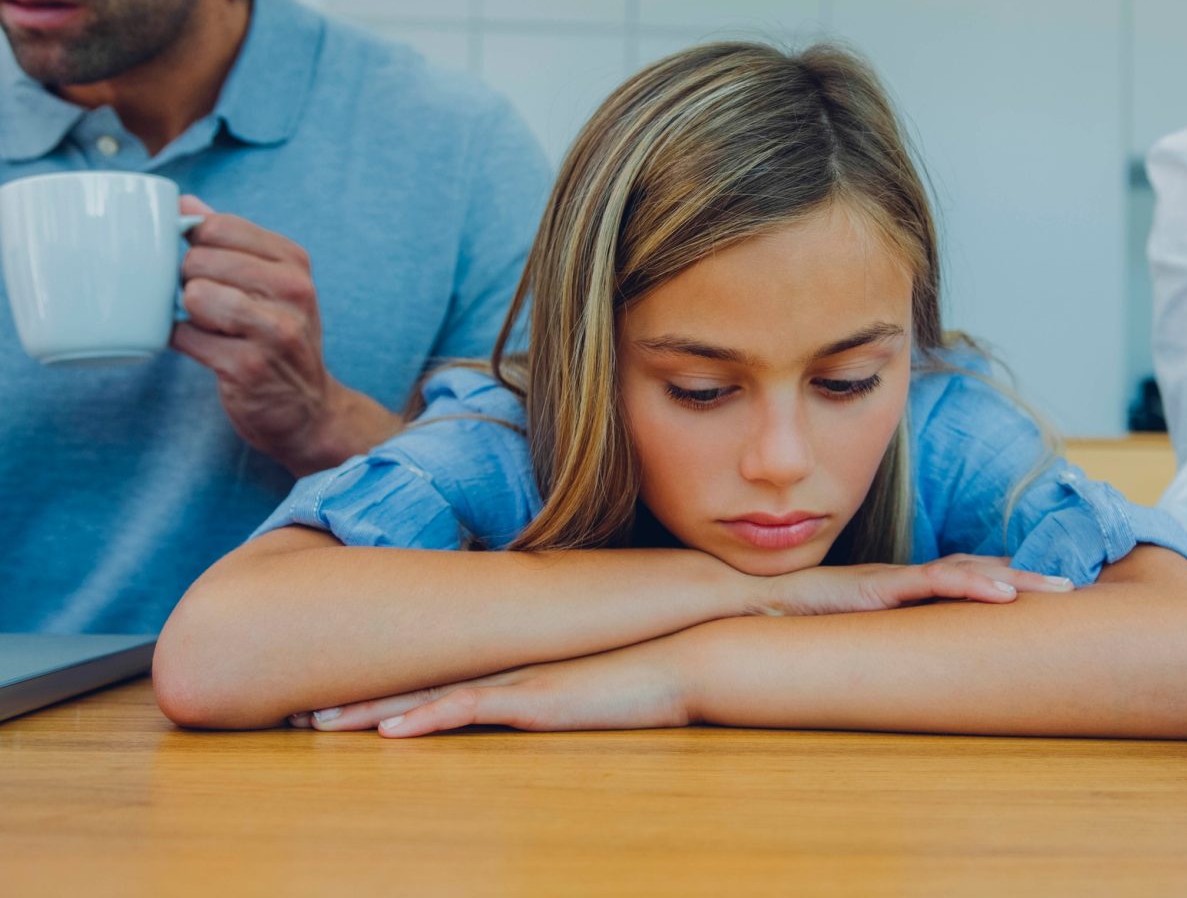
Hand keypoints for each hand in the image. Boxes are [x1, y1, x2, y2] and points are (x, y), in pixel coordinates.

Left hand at [172, 196, 401, 475]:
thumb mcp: (270, 284)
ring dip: (189, 315)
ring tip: (214, 328)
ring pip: (193, 295)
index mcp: (294, 262)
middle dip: (190, 282)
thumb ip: (231, 241)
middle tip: (211, 307)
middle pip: (199, 260)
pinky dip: (186, 344)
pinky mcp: (248, 366)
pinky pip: (185, 337)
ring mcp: (274, 329)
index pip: (218, 226)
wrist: (309, 410)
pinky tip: (210, 351)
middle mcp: (292, 291)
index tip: (206, 268)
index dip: (196, 245)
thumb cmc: (280, 339)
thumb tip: (186, 203)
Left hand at [291, 636, 692, 736]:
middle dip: (350, 695)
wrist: (688, 658)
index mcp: (508, 666)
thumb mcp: (582, 687)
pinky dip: (426, 719)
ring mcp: (515, 680)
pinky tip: (390, 732)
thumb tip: (527, 703)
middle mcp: (501, 668)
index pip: (430, 675)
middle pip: (411, 680)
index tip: (330, 695)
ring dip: (368, 711)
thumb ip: (549, 691)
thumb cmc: (643, 675)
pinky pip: (469, 709)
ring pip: (425, 694)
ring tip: (316, 722)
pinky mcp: (535, 699)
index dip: (378, 684)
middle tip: (294, 709)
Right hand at [748, 553, 1073, 617]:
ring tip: (1057, 588)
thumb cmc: (790, 621)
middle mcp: (901, 578)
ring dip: (1015, 579)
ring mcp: (892, 580)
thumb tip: (897, 665)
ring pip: (966, 573)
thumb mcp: (843, 634)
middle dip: (1025, 577)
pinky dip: (974, 587)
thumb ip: (871, 640)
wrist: (747, 603)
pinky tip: (1006, 595)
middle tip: (1072, 587)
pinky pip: (935, 584)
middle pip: (975, 570)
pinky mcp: (879, 588)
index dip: (1001, 580)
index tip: (1041, 590)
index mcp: (897, 588)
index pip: (960, 578)